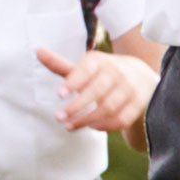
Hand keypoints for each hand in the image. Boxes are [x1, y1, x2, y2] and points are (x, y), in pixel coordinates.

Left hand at [37, 43, 155, 134]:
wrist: (142, 75)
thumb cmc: (104, 73)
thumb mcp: (85, 67)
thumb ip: (62, 65)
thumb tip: (38, 51)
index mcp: (100, 61)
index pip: (87, 69)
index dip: (73, 81)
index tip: (59, 94)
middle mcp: (117, 72)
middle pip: (97, 91)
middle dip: (76, 106)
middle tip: (58, 117)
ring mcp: (130, 88)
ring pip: (108, 107)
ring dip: (88, 119)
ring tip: (70, 126)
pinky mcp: (139, 103)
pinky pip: (122, 119)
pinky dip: (106, 125)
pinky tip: (93, 127)